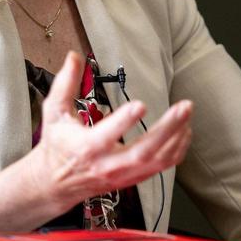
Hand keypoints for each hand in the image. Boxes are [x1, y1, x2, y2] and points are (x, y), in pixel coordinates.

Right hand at [0, 51, 191, 233]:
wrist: (56, 184)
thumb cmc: (57, 144)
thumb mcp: (54, 112)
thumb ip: (65, 83)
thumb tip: (74, 56)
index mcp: (87, 147)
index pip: (107, 135)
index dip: (124, 121)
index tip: (140, 104)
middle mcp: (108, 164)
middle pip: (143, 151)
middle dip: (167, 129)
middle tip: (184, 107)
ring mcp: (123, 175)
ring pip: (158, 161)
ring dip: (177, 137)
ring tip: (187, 114)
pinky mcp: (133, 179)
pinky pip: (162, 167)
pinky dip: (177, 150)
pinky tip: (184, 132)